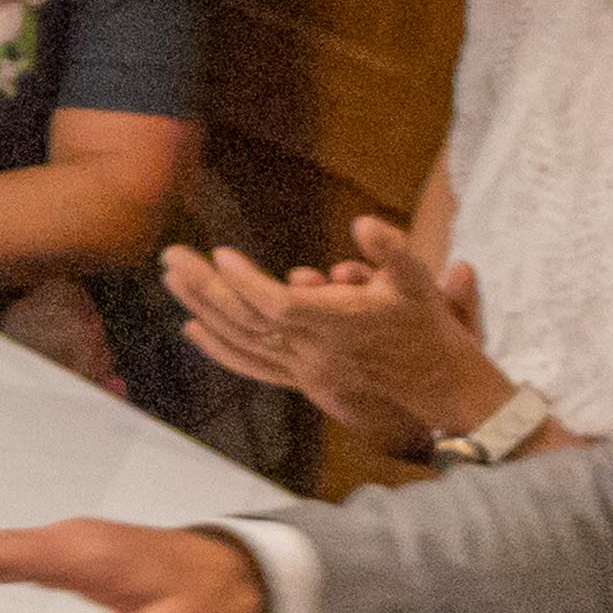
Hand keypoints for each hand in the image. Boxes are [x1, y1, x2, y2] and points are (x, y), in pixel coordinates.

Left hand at [159, 217, 504, 445]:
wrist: (442, 390)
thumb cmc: (430, 331)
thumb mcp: (419, 283)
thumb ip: (393, 251)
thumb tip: (364, 221)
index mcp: (337, 326)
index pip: (275, 304)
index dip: (244, 281)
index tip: (220, 252)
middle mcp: (313, 353)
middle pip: (245, 321)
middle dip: (205, 287)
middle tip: (170, 255)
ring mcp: (305, 370)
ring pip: (242, 343)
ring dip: (203, 310)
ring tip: (172, 281)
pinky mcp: (304, 381)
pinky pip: (251, 366)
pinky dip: (219, 348)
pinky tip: (192, 329)